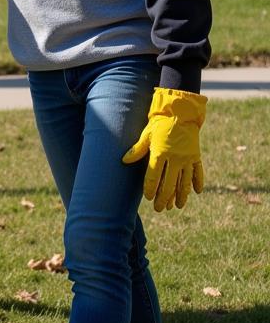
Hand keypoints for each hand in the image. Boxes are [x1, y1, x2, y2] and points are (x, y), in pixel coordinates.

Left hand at [122, 87, 206, 210]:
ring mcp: (187, 158)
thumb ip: (137, 150)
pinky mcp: (196, 156)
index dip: (150, 189)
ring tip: (177, 206)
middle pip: (169, 183)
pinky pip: (198, 172)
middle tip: (160, 208)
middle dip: (164, 198)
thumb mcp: (146, 135)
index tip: (149, 198)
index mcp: (160, 153)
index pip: (153, 176)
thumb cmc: (159, 124)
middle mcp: (175, 158)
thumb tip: (124, 161)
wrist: (180, 113)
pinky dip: (198, 182)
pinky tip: (196, 192)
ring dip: (181, 195)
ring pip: (184, 181)